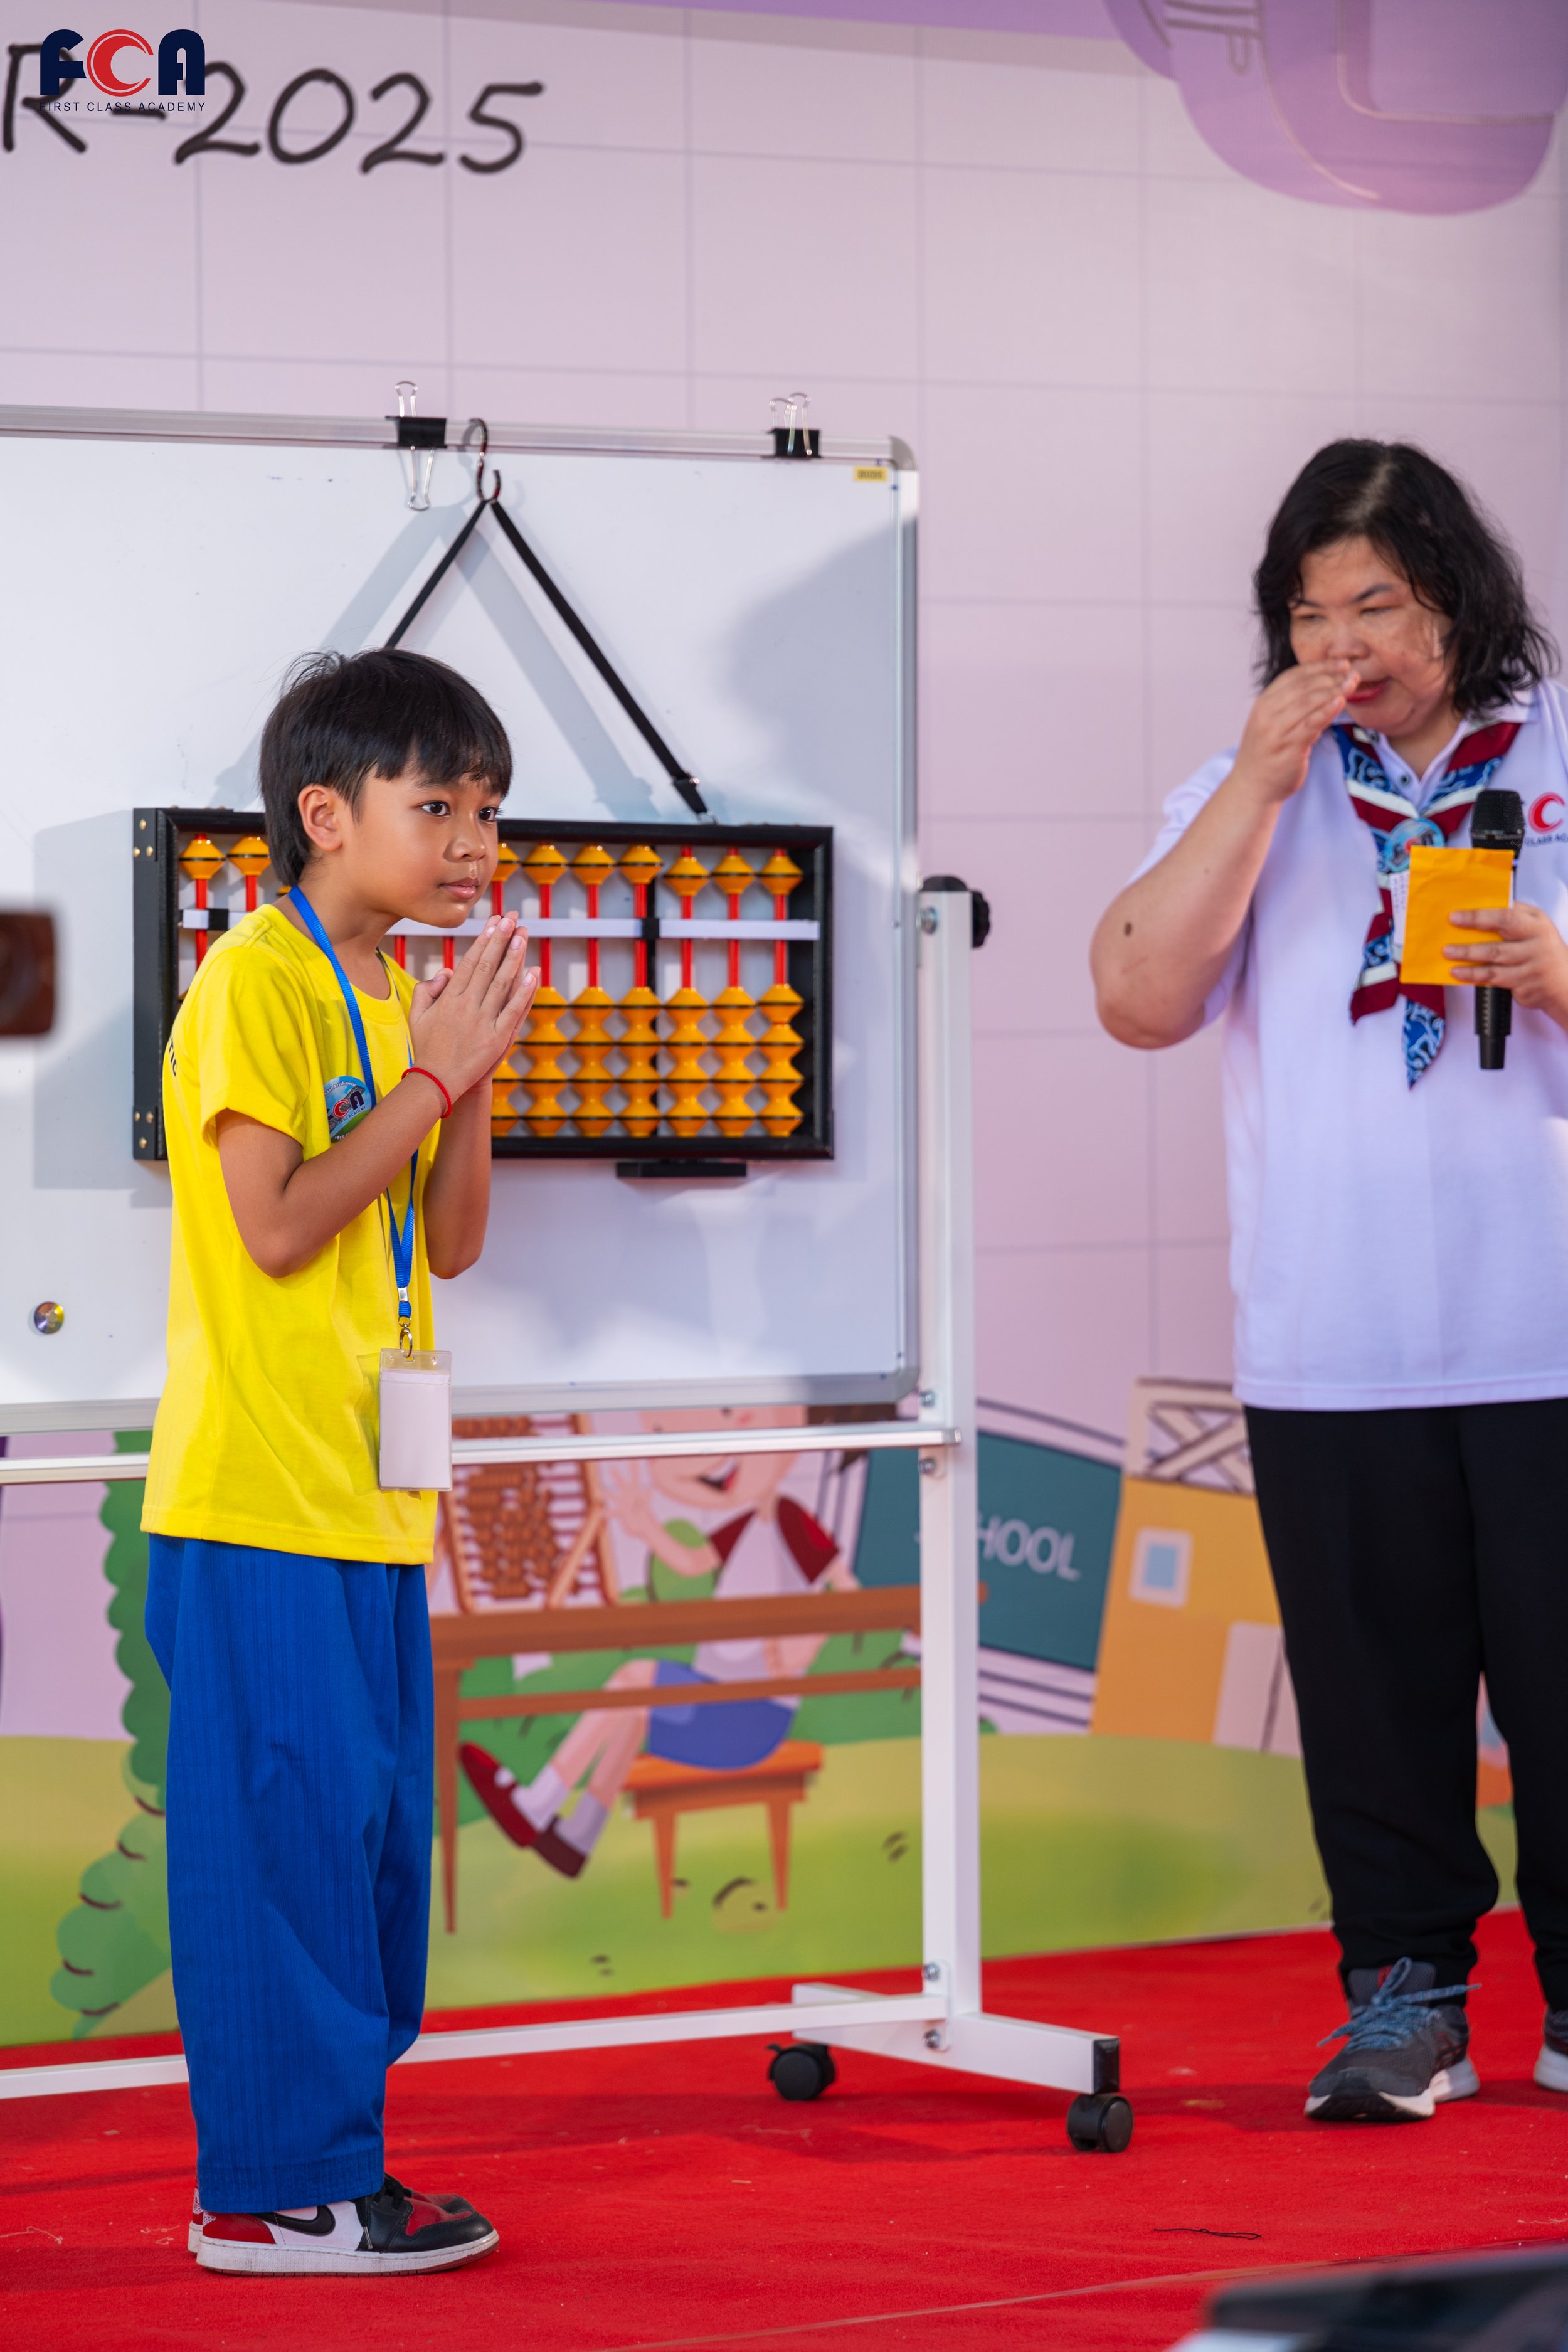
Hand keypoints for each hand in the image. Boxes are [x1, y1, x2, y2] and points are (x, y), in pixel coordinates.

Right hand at [407, 912, 538, 1098]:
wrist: (436, 1081)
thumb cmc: (426, 1048)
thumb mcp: (417, 1015)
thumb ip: (427, 990)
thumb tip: (446, 971)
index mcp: (449, 998)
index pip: (470, 962)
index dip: (484, 940)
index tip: (494, 922)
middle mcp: (466, 1005)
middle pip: (487, 965)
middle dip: (501, 939)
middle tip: (513, 918)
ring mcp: (483, 1021)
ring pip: (502, 982)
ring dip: (514, 957)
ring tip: (524, 935)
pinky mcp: (497, 1037)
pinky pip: (513, 1009)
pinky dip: (524, 990)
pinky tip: (533, 972)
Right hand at [1229, 661, 1358, 807]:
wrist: (1252, 786)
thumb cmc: (1267, 754)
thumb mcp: (1272, 722)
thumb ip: (1290, 704)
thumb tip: (1324, 686)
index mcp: (1263, 703)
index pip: (1293, 676)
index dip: (1319, 666)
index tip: (1341, 663)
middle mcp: (1267, 713)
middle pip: (1303, 686)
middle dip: (1331, 676)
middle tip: (1352, 672)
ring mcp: (1276, 731)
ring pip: (1308, 702)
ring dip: (1333, 690)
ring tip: (1352, 685)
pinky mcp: (1288, 747)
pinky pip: (1311, 724)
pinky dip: (1327, 711)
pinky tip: (1340, 702)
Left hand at [1445, 902, 1567, 1025]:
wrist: (1565, 980)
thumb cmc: (1544, 948)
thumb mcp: (1536, 924)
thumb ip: (1514, 913)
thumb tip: (1482, 905)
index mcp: (1536, 925)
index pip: (1505, 918)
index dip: (1478, 918)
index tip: (1455, 917)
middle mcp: (1534, 947)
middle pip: (1497, 947)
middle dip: (1469, 948)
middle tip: (1446, 947)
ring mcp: (1529, 969)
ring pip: (1494, 967)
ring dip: (1469, 965)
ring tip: (1450, 960)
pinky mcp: (1523, 986)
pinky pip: (1495, 982)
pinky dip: (1475, 978)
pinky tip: (1460, 974)